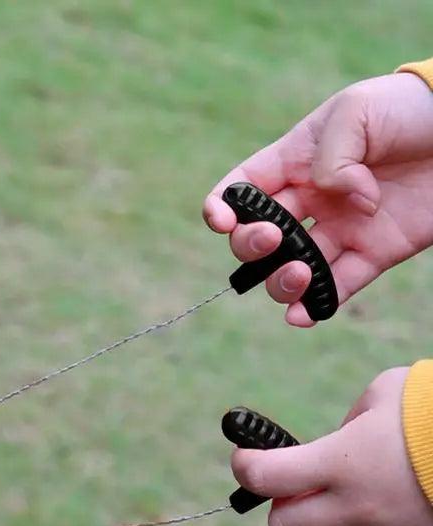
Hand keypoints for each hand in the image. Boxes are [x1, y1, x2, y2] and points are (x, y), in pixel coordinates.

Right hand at [204, 73, 432, 325]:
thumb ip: (330, 158)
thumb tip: (340, 204)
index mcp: (294, 163)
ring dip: (282, 282)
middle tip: (275, 239)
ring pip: (291, 271)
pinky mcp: (372, 254)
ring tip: (302, 273)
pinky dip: (315, 307)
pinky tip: (301, 315)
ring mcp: (339, 231)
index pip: (240, 190)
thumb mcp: (356, 111)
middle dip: (251, 247)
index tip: (222, 222)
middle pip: (256, 239)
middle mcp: (309, 202)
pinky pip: (336, 288)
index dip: (220, 209)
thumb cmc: (407, 108)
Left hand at [232, 368, 432, 525]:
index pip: (264, 477)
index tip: (248, 460)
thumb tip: (329, 445)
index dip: (247, 467)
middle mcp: (357, 507)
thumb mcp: (385, 396)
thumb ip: (347, 422)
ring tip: (334, 520)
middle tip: (301, 490)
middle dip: (283, 508)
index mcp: (341, 462)